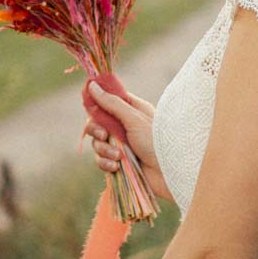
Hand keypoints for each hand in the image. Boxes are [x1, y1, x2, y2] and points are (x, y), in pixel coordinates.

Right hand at [83, 79, 171, 202]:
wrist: (167, 174)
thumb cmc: (156, 142)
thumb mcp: (134, 118)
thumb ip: (111, 103)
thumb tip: (92, 85)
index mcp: (131, 110)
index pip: (106, 101)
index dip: (96, 104)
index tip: (89, 108)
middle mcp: (124, 126)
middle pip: (96, 123)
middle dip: (96, 130)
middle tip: (103, 135)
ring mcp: (120, 145)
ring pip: (97, 143)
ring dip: (104, 150)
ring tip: (118, 156)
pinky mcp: (117, 162)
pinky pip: (101, 160)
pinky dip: (106, 163)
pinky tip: (116, 166)